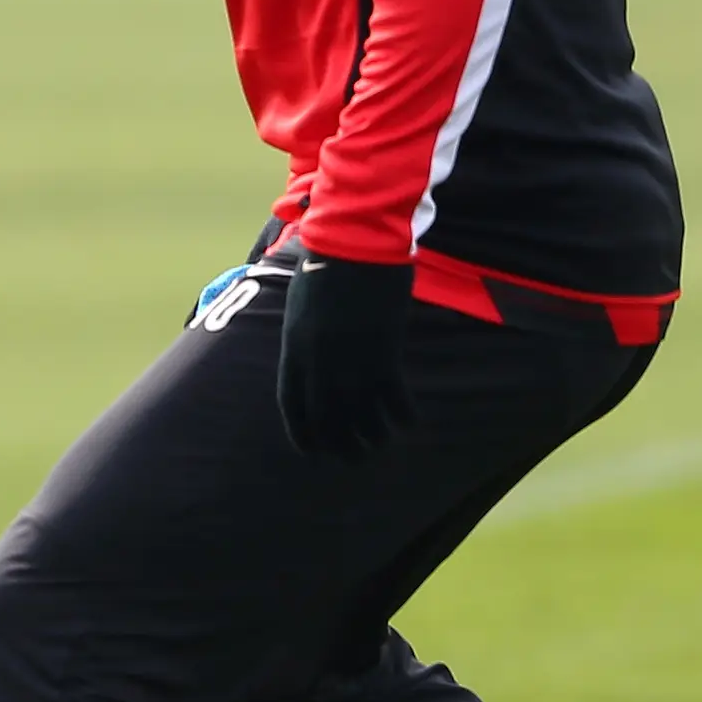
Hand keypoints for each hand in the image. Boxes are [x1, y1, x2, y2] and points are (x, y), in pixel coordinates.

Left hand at [275, 253, 415, 457]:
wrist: (351, 242)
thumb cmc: (323, 263)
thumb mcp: (300, 303)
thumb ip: (304, 334)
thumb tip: (309, 352)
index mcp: (294, 349)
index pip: (292, 404)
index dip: (301, 432)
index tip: (310, 451)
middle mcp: (319, 364)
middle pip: (327, 419)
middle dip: (338, 445)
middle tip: (351, 460)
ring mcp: (351, 361)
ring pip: (362, 415)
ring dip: (372, 436)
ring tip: (380, 447)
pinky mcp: (383, 352)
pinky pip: (394, 397)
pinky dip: (402, 414)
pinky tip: (408, 424)